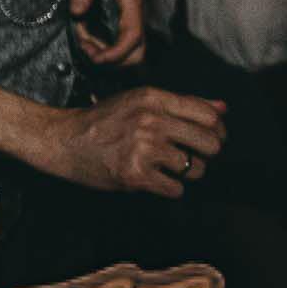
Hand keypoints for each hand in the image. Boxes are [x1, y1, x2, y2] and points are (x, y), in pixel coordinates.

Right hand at [48, 87, 225, 195]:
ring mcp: (142, 148)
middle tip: (190, 156)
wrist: (63, 140)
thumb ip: (182, 103)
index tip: (209, 138)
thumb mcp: (139, 101)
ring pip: (195, 169)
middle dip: (205, 155)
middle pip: (210, 144)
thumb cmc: (104, 121)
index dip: (217, 131)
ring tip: (164, 166)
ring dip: (185, 173)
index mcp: (153, 98)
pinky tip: (152, 178)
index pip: (209, 116)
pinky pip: (176, 189)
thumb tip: (223, 108)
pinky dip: (168, 188)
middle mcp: (150, 120)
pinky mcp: (135, 174)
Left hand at [70, 0, 145, 66]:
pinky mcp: (120, 6)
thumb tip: (78, 12)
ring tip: (83, 44)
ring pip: (130, 43)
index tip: (96, 59)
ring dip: (108, 51)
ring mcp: (128, 7)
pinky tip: (84, 34)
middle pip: (138, 48)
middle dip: (115, 58)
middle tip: (88, 53)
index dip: (117, 53)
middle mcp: (133, 5)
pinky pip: (118, 33)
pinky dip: (104, 41)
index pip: (133, 35)